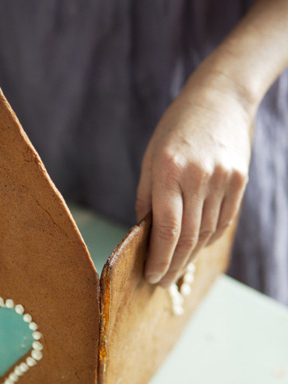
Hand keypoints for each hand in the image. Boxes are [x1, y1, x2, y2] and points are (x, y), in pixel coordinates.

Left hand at [136, 74, 251, 287]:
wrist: (219, 100)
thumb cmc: (175, 129)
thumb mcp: (150, 158)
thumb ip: (147, 197)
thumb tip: (144, 235)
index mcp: (169, 171)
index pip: (165, 229)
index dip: (158, 259)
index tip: (151, 277)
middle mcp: (198, 178)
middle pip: (187, 237)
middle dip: (172, 266)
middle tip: (162, 283)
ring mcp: (222, 180)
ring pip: (205, 234)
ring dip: (189, 256)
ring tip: (175, 269)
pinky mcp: (239, 182)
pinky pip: (222, 222)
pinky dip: (207, 240)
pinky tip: (195, 249)